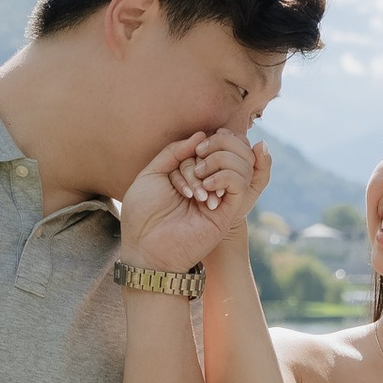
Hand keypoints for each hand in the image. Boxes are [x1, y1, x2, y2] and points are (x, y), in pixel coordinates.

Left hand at [118, 129, 268, 273]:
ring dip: (219, 161)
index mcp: (191, 175)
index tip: (191, 152)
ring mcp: (220, 198)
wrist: (145, 248)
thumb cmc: (143, 215)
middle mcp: (208, 184)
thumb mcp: (152, 174)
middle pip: (229, 150)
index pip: (210, 146)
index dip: (199, 145)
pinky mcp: (227, 212)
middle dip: (214, 147)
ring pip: (240, 163)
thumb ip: (174, 151)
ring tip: (199, 178)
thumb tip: (201, 134)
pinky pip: (239, 183)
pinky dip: (225, 176)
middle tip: (198, 157)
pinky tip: (206, 189)